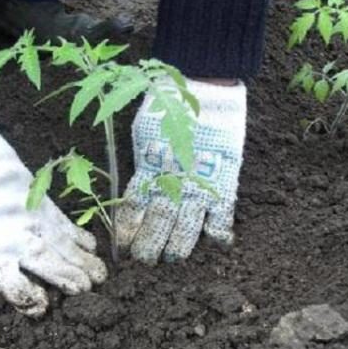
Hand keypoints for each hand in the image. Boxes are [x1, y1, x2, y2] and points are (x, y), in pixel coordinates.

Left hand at [117, 79, 246, 263]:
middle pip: (157, 225)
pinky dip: (219, 234)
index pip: (133, 210)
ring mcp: (199, 184)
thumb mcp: (142, 135)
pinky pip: (222, 216)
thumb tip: (138, 190)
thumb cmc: (167, 108)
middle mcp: (171, 182)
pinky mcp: (224, 182)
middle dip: (148, 249)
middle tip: (145, 261)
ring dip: (177, 248)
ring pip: (186, 228)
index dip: (127, 233)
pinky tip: (216, 243)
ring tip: (172, 259)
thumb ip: (141, 165)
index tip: (123, 250)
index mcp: (148, 169)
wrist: (204, 87)